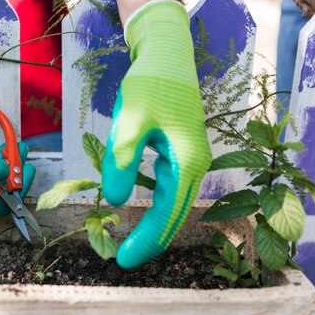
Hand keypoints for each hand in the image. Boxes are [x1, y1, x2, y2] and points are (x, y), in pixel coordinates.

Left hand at [102, 0, 211, 268]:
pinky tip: (140, 210)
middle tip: (123, 259)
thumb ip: (123, 162)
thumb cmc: (149, 84)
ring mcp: (192, 158)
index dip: (146, 240)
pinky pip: (170, 186)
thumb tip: (118, 202)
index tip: (123, 260)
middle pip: (174, 213)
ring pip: (174, 202)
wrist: (166, 55)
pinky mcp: (182, 151)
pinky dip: (156, 204)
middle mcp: (197, 165)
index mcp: (188, 161)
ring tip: (130, 242)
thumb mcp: (130, 121)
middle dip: (150, 238)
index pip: (167, 214)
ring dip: (153, 223)